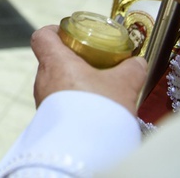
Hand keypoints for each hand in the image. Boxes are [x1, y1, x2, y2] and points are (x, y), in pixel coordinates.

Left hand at [31, 25, 146, 114]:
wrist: (86, 148)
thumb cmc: (99, 110)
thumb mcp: (123, 84)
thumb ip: (132, 69)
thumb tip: (138, 62)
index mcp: (55, 62)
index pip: (41, 36)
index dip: (53, 31)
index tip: (68, 32)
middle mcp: (43, 80)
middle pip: (51, 60)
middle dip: (71, 60)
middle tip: (91, 63)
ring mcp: (43, 101)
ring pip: (55, 83)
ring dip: (73, 83)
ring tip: (96, 89)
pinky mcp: (48, 120)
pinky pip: (58, 104)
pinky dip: (72, 102)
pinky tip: (92, 110)